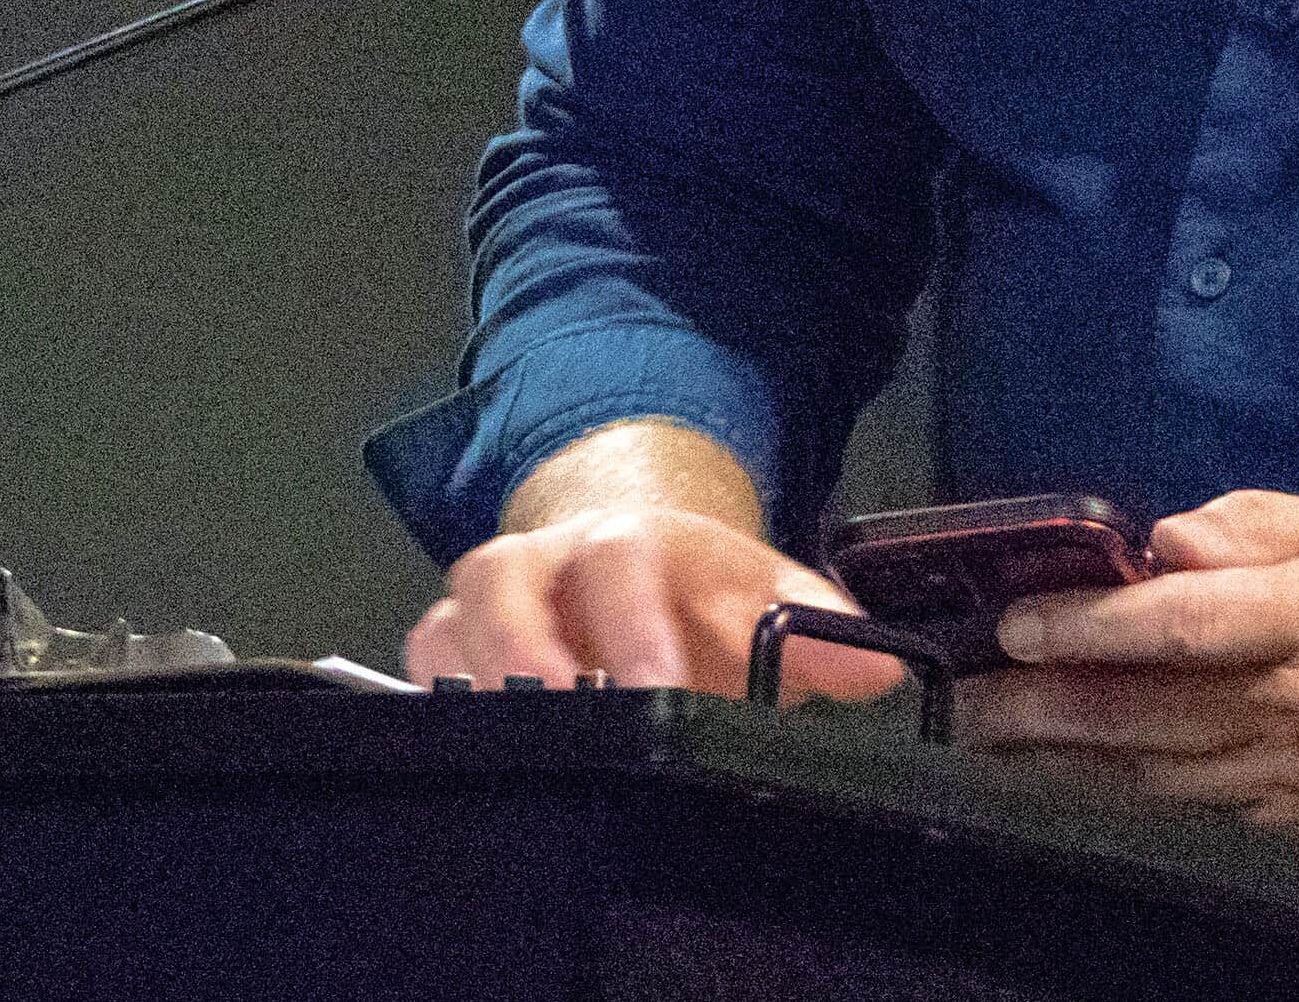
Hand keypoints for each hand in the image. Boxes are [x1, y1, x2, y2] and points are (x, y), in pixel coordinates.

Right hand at [398, 419, 903, 703]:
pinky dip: (438, 703)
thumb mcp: (767, 597)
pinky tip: (479, 757)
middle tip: (556, 714)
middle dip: (521, 648)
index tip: (653, 687)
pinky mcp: (452, 644)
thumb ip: (818, 631)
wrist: (640, 559)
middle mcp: (548, 559)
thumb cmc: (701, 594)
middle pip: (503, 577)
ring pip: (448, 619)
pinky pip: (423, 664)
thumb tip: (875, 669)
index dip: (631, 623)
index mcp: (633, 541)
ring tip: (513, 750)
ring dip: (474, 681)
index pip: (620, 559)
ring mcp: (492, 601)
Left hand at [955, 490, 1298, 865]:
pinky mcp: (1287, 824)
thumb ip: (1254, 526)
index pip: (1187, 621)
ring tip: (986, 736)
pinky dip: (1110, 788)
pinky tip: (1058, 771)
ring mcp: (1292, 774)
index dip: (1094, 625)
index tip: (1018, 622)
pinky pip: (1180, 803)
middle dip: (1044, 704)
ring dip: (1059, 755)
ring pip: (1152, 768)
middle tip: (966, 699)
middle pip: (1150, 707)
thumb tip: (1165, 539)